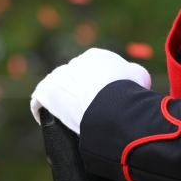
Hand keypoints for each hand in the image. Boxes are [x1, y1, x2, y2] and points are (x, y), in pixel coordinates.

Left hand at [29, 48, 151, 133]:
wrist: (109, 104)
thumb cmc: (127, 91)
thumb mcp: (140, 76)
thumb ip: (134, 72)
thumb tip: (132, 75)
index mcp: (95, 57)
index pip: (94, 71)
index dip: (98, 88)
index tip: (102, 102)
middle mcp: (74, 63)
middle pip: (74, 80)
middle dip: (79, 94)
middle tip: (87, 114)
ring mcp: (58, 77)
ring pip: (57, 90)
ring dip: (61, 103)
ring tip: (68, 120)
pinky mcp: (45, 92)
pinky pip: (40, 102)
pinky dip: (43, 111)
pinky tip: (50, 123)